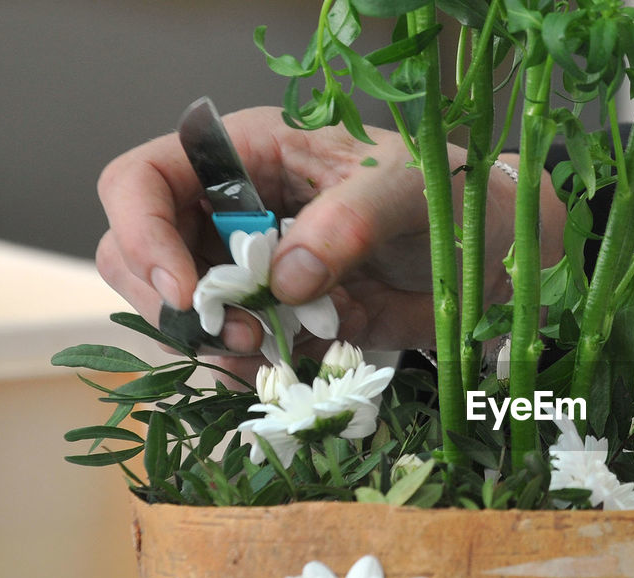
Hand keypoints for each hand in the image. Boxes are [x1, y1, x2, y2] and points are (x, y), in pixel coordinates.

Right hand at [96, 107, 539, 372]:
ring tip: (263, 355)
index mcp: (249, 152)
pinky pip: (229, 349)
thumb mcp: (409, 189)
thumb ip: (349, 222)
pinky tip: (279, 370)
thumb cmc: (453, 197)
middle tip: (237, 336)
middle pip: (136, 254)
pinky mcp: (280, 319)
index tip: (186, 289)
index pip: (143, 180)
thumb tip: (284, 277)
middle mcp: (234, 209)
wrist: (497, 257)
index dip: (143, 233)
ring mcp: (251, 268)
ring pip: (177, 310)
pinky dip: (240, 369)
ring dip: (203, 343)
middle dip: (170, 303)